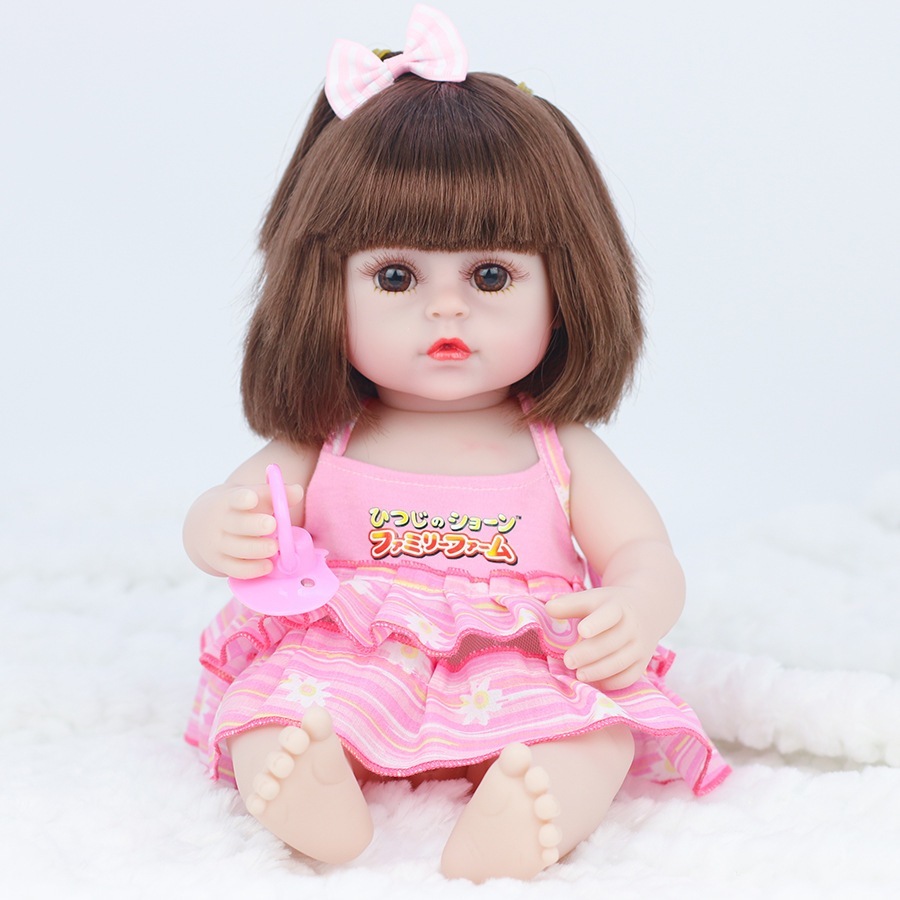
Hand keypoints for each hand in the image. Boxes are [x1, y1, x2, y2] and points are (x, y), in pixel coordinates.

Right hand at [184, 482, 303, 578]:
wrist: (203, 526)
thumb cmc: (238, 509)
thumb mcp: (252, 496)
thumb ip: (274, 494)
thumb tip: (297, 491)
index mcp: (228, 501)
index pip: (234, 498)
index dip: (242, 498)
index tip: (252, 498)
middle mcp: (220, 522)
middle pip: (236, 524)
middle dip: (253, 524)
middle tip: (272, 524)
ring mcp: (218, 544)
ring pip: (236, 548)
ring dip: (256, 549)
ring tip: (274, 547)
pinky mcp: (220, 563)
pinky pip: (236, 569)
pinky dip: (252, 569)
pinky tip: (268, 566)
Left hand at [545, 588, 655, 690]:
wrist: (647, 608)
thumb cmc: (610, 606)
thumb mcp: (593, 598)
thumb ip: (570, 604)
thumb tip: (549, 608)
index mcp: (618, 606)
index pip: (609, 614)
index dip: (596, 623)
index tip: (581, 631)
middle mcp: (632, 626)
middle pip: (612, 643)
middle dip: (588, 654)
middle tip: (568, 661)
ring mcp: (640, 646)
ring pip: (621, 663)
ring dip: (598, 671)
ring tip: (578, 674)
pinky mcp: (642, 663)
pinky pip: (628, 677)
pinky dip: (611, 682)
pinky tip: (593, 682)